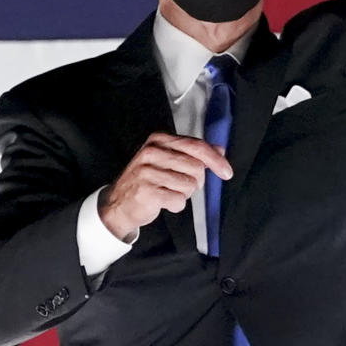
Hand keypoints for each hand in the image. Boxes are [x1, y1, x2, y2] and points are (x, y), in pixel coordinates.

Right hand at [98, 133, 232, 240]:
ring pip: (189, 184)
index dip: (215, 159)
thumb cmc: (147, 180)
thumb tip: (220, 150)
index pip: (196, 146)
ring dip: (185, 194)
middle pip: (196, 167)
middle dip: (196, 181)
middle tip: (181, 185)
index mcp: (158, 140)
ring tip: (168, 192)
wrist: (118, 204)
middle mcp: (151, 152)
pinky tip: (164, 202)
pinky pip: (179, 200)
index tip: (226, 172)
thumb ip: (193, 153)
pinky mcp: (146, 192)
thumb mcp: (168, 160)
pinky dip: (176, 205)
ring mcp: (147, 172)